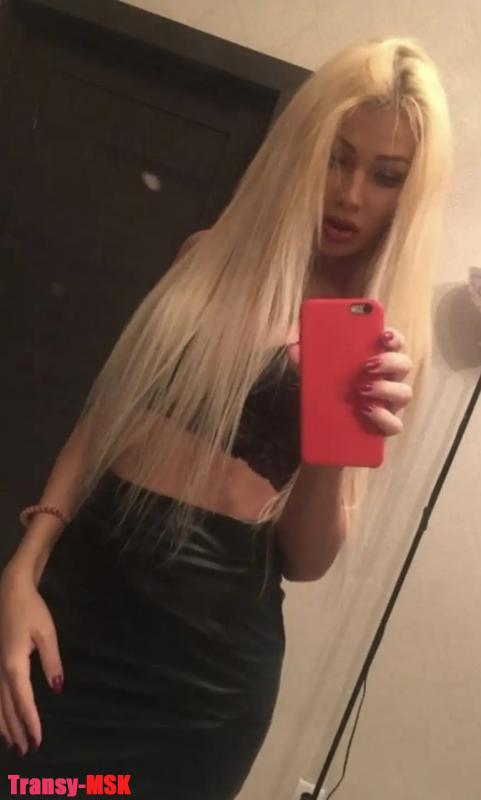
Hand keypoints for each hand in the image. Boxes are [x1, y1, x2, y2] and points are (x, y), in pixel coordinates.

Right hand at [0, 566, 63, 754]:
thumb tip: (57, 688)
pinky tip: (1, 720)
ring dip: (4, 725)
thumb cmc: (31, 610)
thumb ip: (52, 662)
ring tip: (13, 743)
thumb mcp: (47, 634)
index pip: (23, 700)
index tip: (38, 740)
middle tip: (27, 750)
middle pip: (6, 707)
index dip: (31, 722)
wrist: (9, 591)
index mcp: (14, 664)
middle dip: (17, 730)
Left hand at [287, 326, 412, 437]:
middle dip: (390, 361)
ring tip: (362, 389)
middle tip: (367, 364)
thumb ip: (305, 357)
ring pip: (404, 393)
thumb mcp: (311, 371)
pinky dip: (383, 418)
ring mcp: (389, 403)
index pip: (394, 342)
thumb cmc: (324, 388)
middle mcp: (388, 379)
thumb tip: (295, 348)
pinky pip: (394, 424)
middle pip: (404, 364)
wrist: (321, 426)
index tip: (383, 335)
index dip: (394, 337)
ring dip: (386, 389)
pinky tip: (366, 412)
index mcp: (375, 359)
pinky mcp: (385, 426)